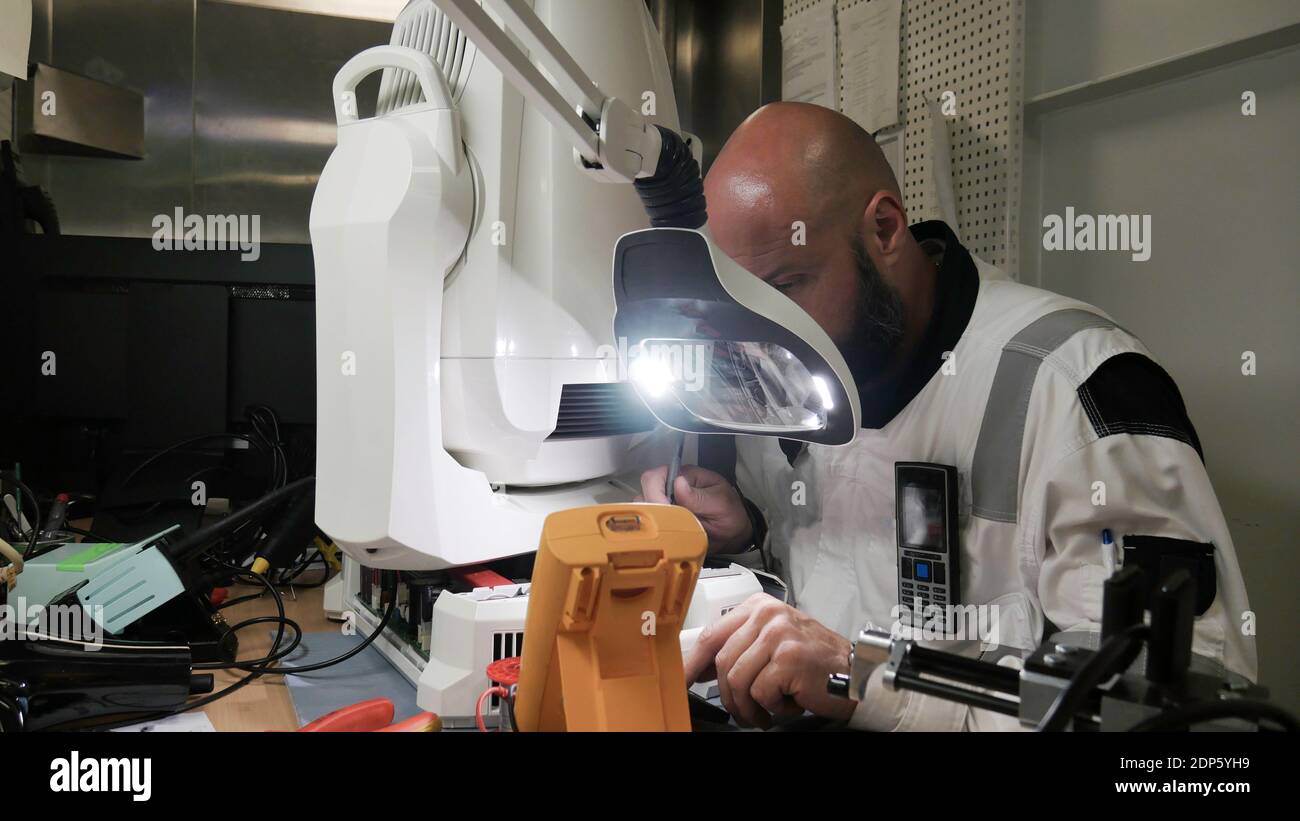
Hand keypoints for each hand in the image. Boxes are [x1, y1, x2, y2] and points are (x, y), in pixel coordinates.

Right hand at [636, 464, 752, 552]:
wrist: (734, 536)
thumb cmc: (731, 514)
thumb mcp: (721, 503)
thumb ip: (699, 496)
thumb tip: (678, 483)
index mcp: (685, 477)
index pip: (656, 477)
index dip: (655, 493)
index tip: (665, 510)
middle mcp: (671, 489)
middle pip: (644, 492)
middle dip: (652, 509)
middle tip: (667, 524)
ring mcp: (666, 506)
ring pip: (642, 509)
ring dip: (651, 520)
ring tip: (667, 531)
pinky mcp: (664, 522)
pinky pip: (648, 525)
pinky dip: (651, 531)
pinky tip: (664, 537)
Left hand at [684, 594, 853, 727]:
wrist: (853, 673)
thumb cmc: (812, 663)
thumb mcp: (772, 642)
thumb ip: (739, 648)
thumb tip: (699, 668)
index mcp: (758, 607)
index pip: (712, 635)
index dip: (692, 663)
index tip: (682, 681)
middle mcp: (767, 615)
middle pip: (721, 661)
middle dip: (727, 695)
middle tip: (741, 711)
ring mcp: (778, 635)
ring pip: (736, 679)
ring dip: (748, 706)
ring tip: (764, 712)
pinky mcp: (788, 659)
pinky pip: (760, 693)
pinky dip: (772, 707)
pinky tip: (788, 703)